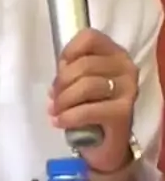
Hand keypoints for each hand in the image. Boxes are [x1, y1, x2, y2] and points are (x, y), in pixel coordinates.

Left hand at [48, 28, 138, 172]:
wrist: (108, 143)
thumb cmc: (92, 106)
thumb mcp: (81, 82)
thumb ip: (70, 72)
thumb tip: (55, 82)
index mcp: (115, 53)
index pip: (90, 37)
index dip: (69, 51)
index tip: (60, 68)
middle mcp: (125, 67)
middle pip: (84, 64)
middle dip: (61, 83)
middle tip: (52, 98)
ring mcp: (128, 90)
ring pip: (86, 86)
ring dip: (63, 100)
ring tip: (55, 110)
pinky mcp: (123, 113)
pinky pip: (88, 110)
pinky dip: (69, 116)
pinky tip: (59, 121)